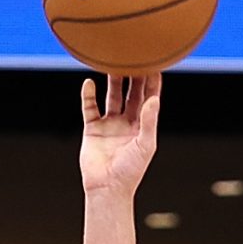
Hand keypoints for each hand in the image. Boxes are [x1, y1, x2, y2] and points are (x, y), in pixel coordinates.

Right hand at [80, 73, 161, 195]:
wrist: (107, 188)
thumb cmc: (131, 171)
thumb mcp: (144, 145)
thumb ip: (149, 121)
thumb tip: (153, 99)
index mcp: (143, 126)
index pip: (149, 98)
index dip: (152, 81)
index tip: (154, 63)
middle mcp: (127, 122)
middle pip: (131, 93)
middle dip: (133, 75)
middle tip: (133, 55)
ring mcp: (109, 124)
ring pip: (111, 96)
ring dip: (112, 81)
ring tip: (112, 62)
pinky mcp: (92, 129)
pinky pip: (90, 108)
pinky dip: (88, 95)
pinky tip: (89, 83)